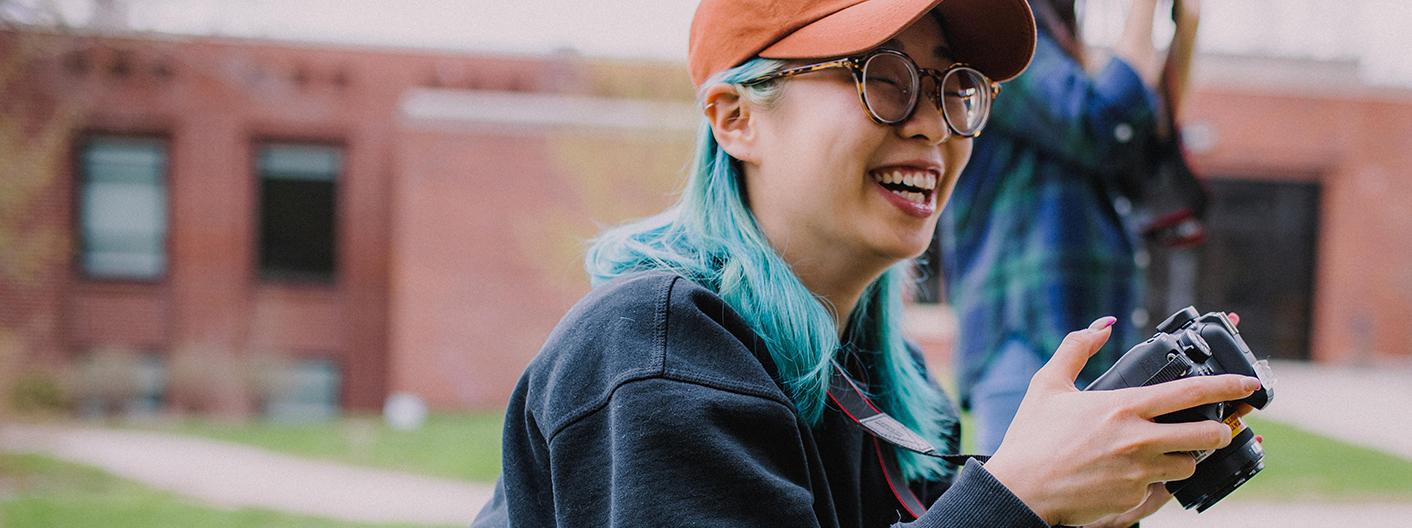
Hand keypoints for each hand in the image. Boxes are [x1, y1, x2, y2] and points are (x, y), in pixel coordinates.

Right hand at [982, 317, 1261, 525]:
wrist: (1019, 490)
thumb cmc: (1031, 437)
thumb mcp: (1048, 384)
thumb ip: (1077, 347)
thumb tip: (1103, 323)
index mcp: (1123, 406)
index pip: (1191, 393)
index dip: (1229, 386)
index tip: (1250, 385)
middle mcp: (1138, 439)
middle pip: (1207, 435)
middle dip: (1220, 430)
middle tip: (1217, 427)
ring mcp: (1139, 472)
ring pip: (1188, 465)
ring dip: (1184, 458)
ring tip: (1165, 453)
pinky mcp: (1132, 499)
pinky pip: (1160, 490)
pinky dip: (1153, 482)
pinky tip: (1131, 475)